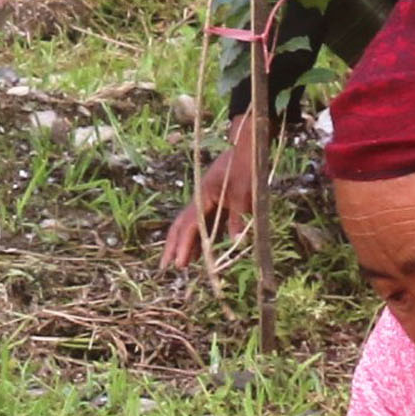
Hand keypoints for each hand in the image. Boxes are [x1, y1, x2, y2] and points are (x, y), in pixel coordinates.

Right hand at [161, 111, 264, 269]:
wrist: (248, 149)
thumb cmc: (246, 169)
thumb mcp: (244, 194)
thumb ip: (238, 217)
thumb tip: (237, 242)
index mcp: (203, 197)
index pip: (189, 225)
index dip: (183, 246)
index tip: (178, 264)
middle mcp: (200, 200)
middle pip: (181, 225)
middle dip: (173, 246)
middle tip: (166, 266)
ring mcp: (207, 200)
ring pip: (191, 225)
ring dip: (185, 244)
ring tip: (181, 263)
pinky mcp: (216, 201)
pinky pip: (204, 223)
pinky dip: (200, 237)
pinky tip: (201, 250)